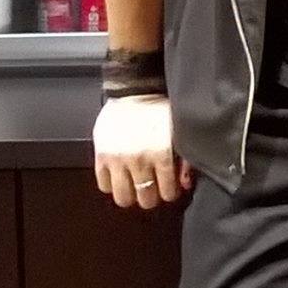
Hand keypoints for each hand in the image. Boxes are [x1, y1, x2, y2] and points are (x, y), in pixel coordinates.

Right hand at [93, 94, 194, 210]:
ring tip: (136, 183)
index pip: (168, 192)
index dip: (170, 191)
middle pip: (146, 199)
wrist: (135, 88)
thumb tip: (185, 185)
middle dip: (152, 194)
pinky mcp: (101, 155)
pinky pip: (104, 185)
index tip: (169, 187)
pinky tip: (121, 174)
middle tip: (153, 186)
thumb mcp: (179, 130)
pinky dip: (112, 183)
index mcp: (161, 151)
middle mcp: (138, 158)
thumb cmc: (160, 107)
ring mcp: (117, 159)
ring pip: (123, 198)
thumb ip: (186, 158)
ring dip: (132, 193)